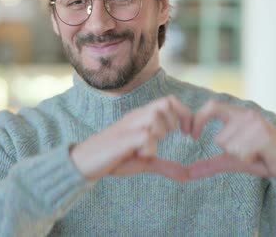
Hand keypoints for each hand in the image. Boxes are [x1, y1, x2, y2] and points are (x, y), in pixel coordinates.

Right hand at [70, 95, 193, 181]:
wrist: (85, 162)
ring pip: (156, 116)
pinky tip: (141, 156)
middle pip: (166, 103)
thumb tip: (187, 175)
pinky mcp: (122, 138)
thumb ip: (165, 166)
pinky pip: (145, 136)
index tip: (190, 134)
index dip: (185, 114)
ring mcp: (129, 126)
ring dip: (161, 133)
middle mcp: (137, 117)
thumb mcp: (144, 163)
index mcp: (143, 117)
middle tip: (169, 140)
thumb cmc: (114, 159)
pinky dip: (149, 148)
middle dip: (175, 122)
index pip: (170, 101)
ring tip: (150, 148)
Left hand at [188, 100, 275, 179]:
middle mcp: (247, 114)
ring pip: (230, 146)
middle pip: (220, 137)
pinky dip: (249, 159)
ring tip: (256, 153)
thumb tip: (188, 173)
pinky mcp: (264, 135)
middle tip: (247, 152)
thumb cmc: (261, 158)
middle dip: (229, 151)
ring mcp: (256, 124)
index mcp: (238, 114)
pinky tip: (261, 156)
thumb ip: (210, 164)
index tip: (191, 135)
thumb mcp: (232, 160)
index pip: (212, 106)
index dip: (198, 119)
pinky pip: (242, 152)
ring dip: (241, 156)